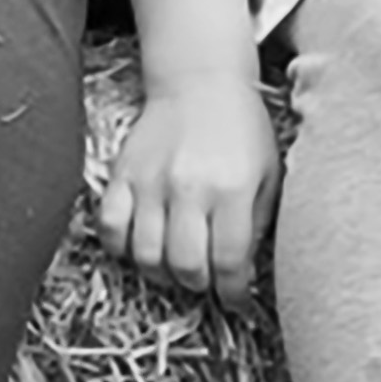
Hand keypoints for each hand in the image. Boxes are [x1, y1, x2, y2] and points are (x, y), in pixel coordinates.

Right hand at [96, 79, 281, 307]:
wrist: (200, 82)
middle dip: (199, 285)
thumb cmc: (242, 130)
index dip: (234, 292)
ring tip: (176, 267)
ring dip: (162, 274)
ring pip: (146, 256)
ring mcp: (151, 180)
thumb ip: (257, 224)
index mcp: (232, 187)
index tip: (237, 299)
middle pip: (186, 266)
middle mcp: (189, 186)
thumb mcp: (269, 174)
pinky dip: (122, 248)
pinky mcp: (123, 173)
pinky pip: (111, 228)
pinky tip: (142, 245)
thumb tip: (244, 272)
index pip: (229, 262)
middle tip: (207, 281)